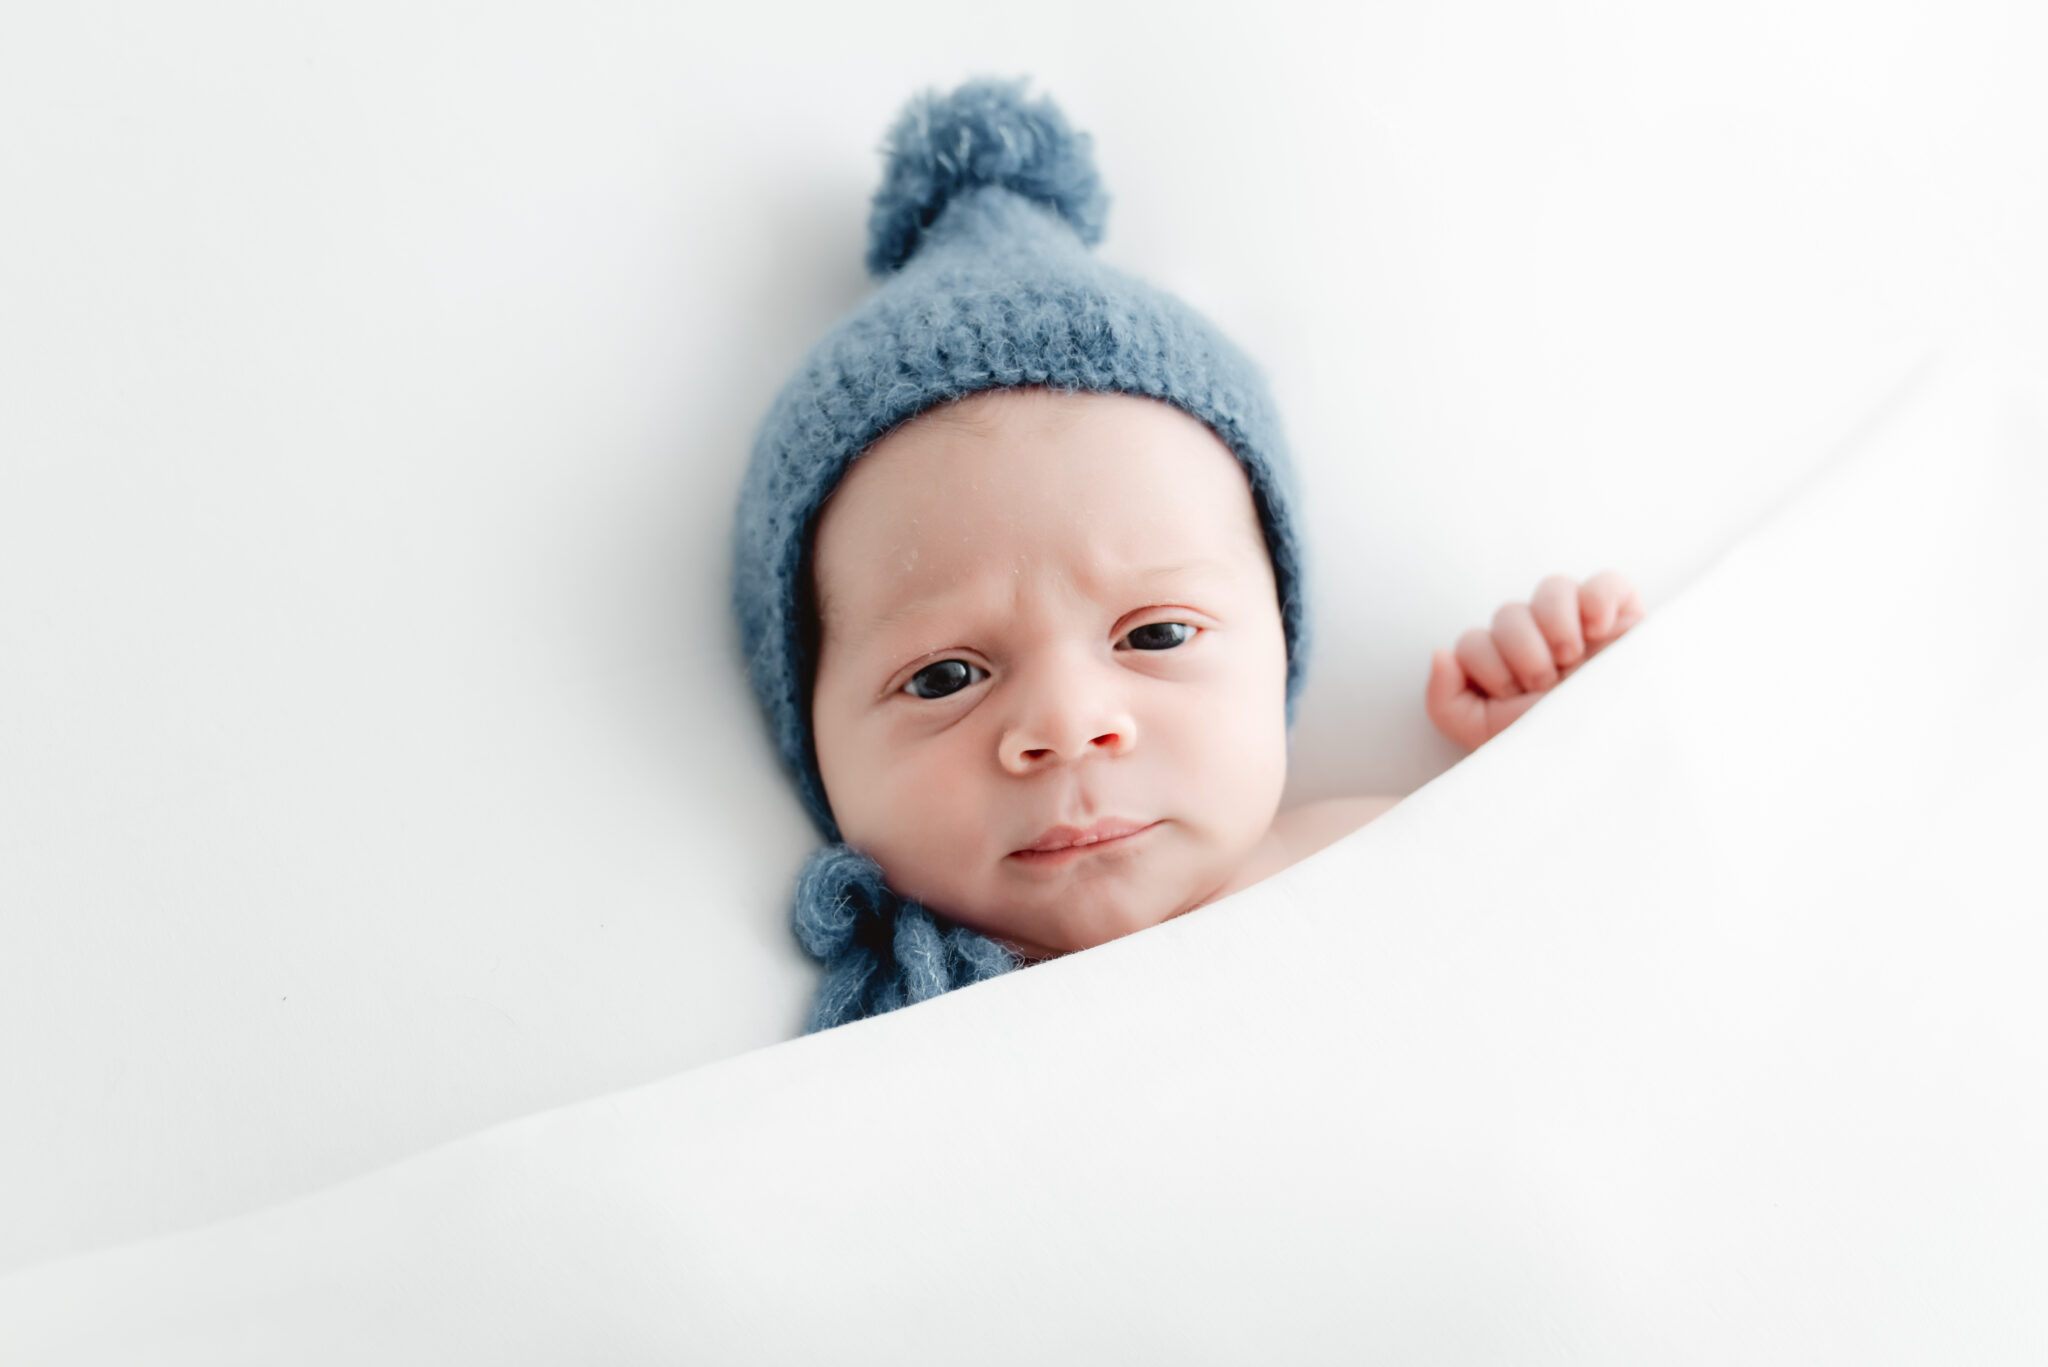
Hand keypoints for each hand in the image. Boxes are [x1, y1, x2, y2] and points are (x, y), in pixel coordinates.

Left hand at [1425, 571, 1644, 750]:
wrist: (1615, 764)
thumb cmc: (1551, 753)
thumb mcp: (1486, 737)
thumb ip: (1445, 701)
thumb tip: (1441, 654)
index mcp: (1509, 670)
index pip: (1473, 641)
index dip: (1487, 666)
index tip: (1514, 696)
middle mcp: (1544, 647)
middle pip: (1508, 613)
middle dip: (1520, 651)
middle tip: (1545, 682)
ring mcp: (1585, 632)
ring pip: (1552, 588)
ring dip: (1553, 623)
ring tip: (1572, 659)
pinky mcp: (1627, 621)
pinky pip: (1607, 583)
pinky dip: (1598, 598)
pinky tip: (1599, 631)